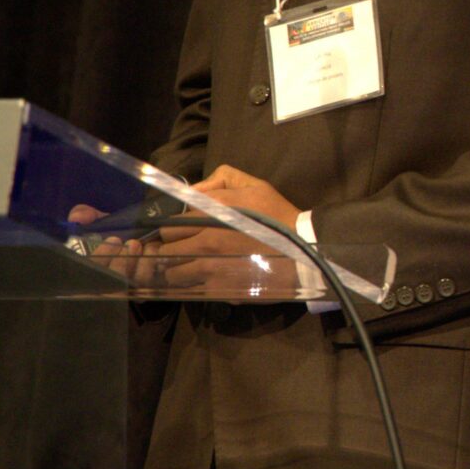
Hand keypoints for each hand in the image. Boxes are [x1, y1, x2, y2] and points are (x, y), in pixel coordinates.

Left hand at [123, 165, 303, 285]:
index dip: (173, 228)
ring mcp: (210, 267)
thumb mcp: (255, 185)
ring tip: (190, 267)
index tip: (180, 232)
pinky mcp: (219, 289)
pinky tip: (206, 280)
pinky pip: (193, 288)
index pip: (169, 224)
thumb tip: (192, 191)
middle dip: (170, 248)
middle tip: (182, 249)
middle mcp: (205, 240)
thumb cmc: (278, 216)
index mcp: (210, 213)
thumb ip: (221, 179)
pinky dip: (194, 285)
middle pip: (165, 249)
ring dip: (176, 269)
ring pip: (173, 272)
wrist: (303, 251)